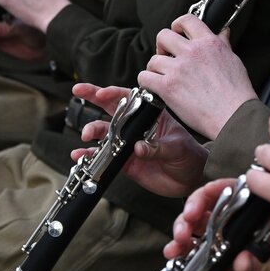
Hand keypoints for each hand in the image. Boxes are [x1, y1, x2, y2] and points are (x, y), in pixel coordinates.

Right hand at [69, 83, 207, 196]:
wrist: (191, 179)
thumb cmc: (190, 156)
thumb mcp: (178, 148)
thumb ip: (158, 148)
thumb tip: (138, 148)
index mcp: (151, 115)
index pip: (130, 99)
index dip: (114, 93)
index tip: (102, 93)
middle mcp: (136, 126)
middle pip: (111, 107)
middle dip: (93, 96)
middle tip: (78, 91)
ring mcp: (128, 143)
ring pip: (104, 132)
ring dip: (92, 130)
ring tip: (86, 135)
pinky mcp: (124, 161)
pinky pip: (103, 157)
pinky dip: (90, 155)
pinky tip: (79, 155)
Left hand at [137, 14, 257, 138]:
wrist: (233, 115)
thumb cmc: (237, 92)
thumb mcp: (233, 60)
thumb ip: (223, 44)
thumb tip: (223, 32)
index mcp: (208, 42)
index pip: (186, 20)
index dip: (177, 25)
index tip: (176, 33)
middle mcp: (192, 52)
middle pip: (163, 35)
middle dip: (162, 46)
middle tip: (166, 57)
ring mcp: (178, 69)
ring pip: (153, 59)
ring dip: (155, 68)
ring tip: (162, 77)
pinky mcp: (168, 87)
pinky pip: (145, 77)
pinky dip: (147, 82)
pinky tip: (155, 88)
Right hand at [165, 178, 269, 270]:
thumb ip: (264, 262)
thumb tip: (240, 262)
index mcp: (260, 212)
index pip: (234, 192)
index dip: (214, 192)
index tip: (202, 204)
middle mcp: (240, 224)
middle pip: (209, 206)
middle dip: (192, 211)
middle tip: (187, 224)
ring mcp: (226, 244)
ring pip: (196, 229)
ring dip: (182, 231)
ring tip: (178, 242)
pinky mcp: (217, 267)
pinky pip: (194, 256)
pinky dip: (181, 254)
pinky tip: (174, 255)